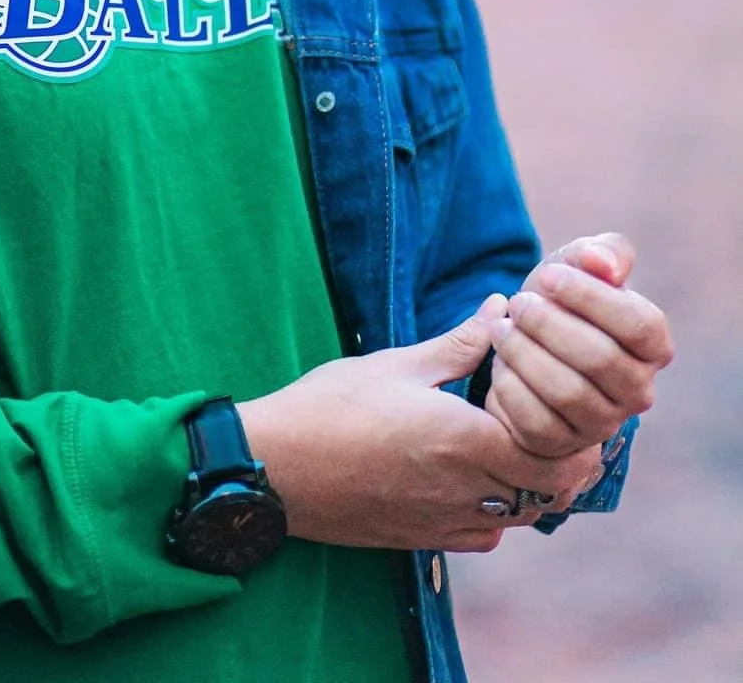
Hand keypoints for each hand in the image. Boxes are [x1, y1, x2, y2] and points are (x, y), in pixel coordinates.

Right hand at [238, 297, 602, 554]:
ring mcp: (447, 523)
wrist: (276, 469)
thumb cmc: (331, 408)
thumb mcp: (398, 364)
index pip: (554, 451)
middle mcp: (466, 492)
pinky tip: (481, 474)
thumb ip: (460, 343)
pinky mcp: (427, 540)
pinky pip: (487, 532)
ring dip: (533, 482)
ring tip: (521, 439)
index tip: (566, 392)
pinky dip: (500, 508)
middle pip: (549, 489)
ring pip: (522, 515)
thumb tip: (501, 308)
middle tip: (556, 415)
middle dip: (563, 454)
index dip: (572, 426)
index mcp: (465, 443)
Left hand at [487, 232, 673, 460]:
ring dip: (525, 352)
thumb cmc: (563, 297)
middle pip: (600, 359)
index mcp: (653, 346)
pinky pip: (536, 423)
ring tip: (502, 328)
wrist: (528, 339)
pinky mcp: (561, 445)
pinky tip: (498, 361)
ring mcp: (602, 424)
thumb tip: (602, 264)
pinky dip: (509, 386)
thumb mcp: (581, 263)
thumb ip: (602, 253)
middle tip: (518, 302)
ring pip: (568, 393)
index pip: (640, 326)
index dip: (591, 297)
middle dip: (548, 323)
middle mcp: (638, 391)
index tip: (547, 275)